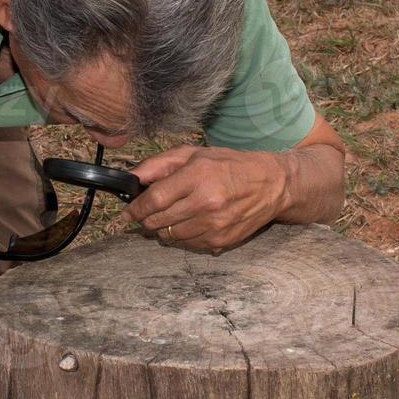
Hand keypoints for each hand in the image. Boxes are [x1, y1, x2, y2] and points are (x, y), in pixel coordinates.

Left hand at [122, 145, 289, 253]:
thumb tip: (131, 178)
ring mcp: (215, 225)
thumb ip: (158, 164)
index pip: (154, 199)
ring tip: (173, 215)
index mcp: (197, 176)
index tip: (127, 212)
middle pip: (158, 221)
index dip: (135, 208)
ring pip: (170, 236)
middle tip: (147, 212)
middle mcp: (206, 202)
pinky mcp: (221, 240)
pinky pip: (188, 244)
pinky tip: (191, 222)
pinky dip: (183, 236)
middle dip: (146, 219)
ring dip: (164, 228)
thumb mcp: (194, 153)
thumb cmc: (230, 165)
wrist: (272, 185)